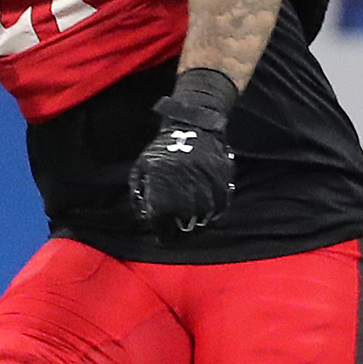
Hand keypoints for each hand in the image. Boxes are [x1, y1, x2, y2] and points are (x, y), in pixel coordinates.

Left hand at [128, 68, 237, 233]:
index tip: (161, 236)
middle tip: (176, 235)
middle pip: (185, 221)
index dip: (161, 230)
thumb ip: (140, 193)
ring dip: (197, 224)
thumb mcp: (141, 168)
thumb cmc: (163, 150)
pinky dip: (214, 214)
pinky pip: (221, 204)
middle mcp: (186, 187)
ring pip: (204, 215)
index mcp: (163, 185)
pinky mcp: (223, 180)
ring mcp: (206, 184)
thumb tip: (144, 217)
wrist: (192, 127)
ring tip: (191, 227)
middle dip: (179, 231)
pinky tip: (207, 216)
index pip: (163, 218)